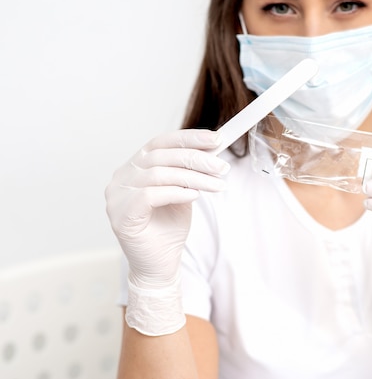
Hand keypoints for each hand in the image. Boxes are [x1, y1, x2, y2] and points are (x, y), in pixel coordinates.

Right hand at [105, 129, 229, 334]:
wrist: (160, 265)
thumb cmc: (169, 228)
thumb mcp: (184, 192)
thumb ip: (190, 171)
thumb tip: (213, 149)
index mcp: (134, 167)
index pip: (160, 142)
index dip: (188, 138)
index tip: (216, 139)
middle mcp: (121, 178)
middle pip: (161, 156)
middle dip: (196, 159)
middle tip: (222, 167)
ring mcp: (117, 196)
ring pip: (158, 174)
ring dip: (194, 178)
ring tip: (217, 185)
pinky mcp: (121, 215)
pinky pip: (150, 195)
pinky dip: (176, 192)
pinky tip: (195, 196)